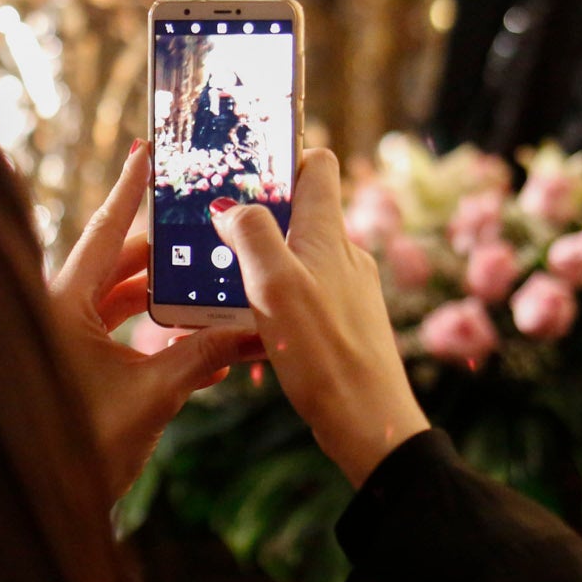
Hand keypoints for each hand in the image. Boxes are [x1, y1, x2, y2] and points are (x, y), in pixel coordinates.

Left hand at [51, 142, 259, 499]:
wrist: (36, 503)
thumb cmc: (80, 447)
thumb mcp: (152, 396)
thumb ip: (203, 356)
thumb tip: (257, 330)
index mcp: (61, 304)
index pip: (102, 232)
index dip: (129, 191)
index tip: (147, 152)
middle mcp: (54, 311)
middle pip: (113, 264)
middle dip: (161, 254)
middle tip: (201, 234)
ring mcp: (58, 338)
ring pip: (114, 298)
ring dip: (158, 296)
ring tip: (205, 287)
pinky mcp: (66, 364)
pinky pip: (110, 330)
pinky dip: (146, 329)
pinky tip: (189, 339)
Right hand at [212, 150, 429, 487]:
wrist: (370, 423)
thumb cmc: (325, 353)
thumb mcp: (276, 285)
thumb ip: (253, 235)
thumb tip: (231, 207)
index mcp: (328, 234)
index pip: (318, 166)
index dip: (284, 158)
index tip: (244, 167)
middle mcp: (343, 254)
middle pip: (301, 212)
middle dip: (258, 214)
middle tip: (212, 229)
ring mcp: (347, 290)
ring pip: (299, 256)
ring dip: (262, 260)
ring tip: (220, 279)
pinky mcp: (342, 324)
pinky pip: (303, 294)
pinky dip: (274, 297)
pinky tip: (249, 323)